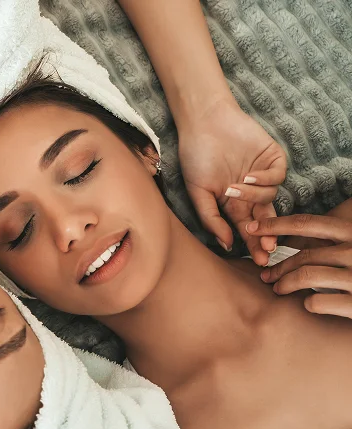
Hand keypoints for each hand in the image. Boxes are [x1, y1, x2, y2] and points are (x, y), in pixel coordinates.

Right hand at [178, 98, 286, 265]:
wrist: (204, 122)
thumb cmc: (195, 156)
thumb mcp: (197, 192)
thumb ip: (211, 219)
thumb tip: (227, 245)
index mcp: (231, 203)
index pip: (246, 228)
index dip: (253, 244)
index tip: (258, 260)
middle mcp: (249, 192)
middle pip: (265, 219)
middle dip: (267, 235)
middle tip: (268, 248)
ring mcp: (262, 175)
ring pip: (269, 199)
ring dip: (254, 198)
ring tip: (235, 188)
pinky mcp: (272, 159)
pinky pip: (277, 178)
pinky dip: (265, 180)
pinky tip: (248, 176)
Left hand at [247, 214, 351, 317]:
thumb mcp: (351, 246)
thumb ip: (327, 242)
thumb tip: (286, 238)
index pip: (308, 223)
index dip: (274, 224)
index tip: (249, 227)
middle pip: (303, 255)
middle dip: (277, 266)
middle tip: (264, 275)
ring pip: (306, 277)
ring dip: (285, 284)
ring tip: (278, 290)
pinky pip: (318, 303)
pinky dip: (308, 304)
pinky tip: (308, 305)